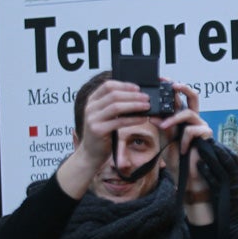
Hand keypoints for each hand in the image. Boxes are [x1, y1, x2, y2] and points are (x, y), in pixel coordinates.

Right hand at [56, 79, 151, 197]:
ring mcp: (93, 119)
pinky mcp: (98, 131)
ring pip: (116, 106)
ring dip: (134, 105)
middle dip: (133, 95)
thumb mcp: (104, 115)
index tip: (138, 88)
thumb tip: (135, 95)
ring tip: (147, 106)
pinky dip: (133, 119)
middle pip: (114, 95)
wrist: (91, 153)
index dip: (124, 85)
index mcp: (91, 101)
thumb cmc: (102, 133)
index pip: (108, 85)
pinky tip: (143, 118)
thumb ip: (113, 105)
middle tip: (146, 97)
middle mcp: (90, 108)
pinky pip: (119, 122)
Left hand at [158, 81, 211, 154]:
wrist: (186, 174)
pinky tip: (183, 150)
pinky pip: (191, 130)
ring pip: (187, 113)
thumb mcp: (165, 137)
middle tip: (173, 84)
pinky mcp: (206, 133)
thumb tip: (152, 113)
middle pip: (193, 96)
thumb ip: (161, 124)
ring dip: (173, 119)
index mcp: (183, 118)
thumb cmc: (177, 156)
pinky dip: (184, 140)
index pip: (179, 99)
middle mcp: (194, 118)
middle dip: (183, 87)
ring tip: (163, 127)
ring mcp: (201, 125)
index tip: (161, 80)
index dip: (172, 88)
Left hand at [195, 139, 237, 238]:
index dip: (223, 149)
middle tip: (206, 139)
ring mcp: (229, 188)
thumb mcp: (229, 192)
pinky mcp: (222, 196)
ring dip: (210, 156)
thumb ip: (225, 180)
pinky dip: (207, 172)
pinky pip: (214, 182)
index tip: (213, 142)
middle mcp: (235, 182)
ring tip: (200, 147)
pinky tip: (199, 165)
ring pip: (220, 168)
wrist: (237, 229)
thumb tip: (215, 169)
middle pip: (227, 159)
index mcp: (237, 179)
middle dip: (217, 148)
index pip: (232, 159)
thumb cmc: (231, 212)